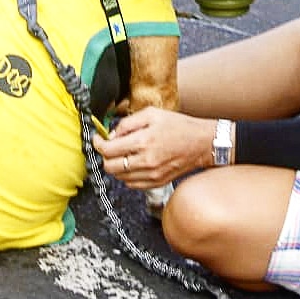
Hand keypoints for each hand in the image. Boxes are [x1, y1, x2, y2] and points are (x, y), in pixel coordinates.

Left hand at [92, 107, 214, 189]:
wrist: (202, 143)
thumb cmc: (180, 126)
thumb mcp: (153, 114)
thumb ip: (128, 123)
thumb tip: (111, 135)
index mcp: (143, 140)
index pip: (108, 149)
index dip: (98, 143)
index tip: (98, 139)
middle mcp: (146, 160)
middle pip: (109, 166)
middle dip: (105, 155)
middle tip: (110, 146)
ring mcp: (151, 174)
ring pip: (119, 177)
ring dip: (117, 165)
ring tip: (125, 153)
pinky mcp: (156, 183)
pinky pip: (131, 184)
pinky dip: (128, 175)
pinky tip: (135, 163)